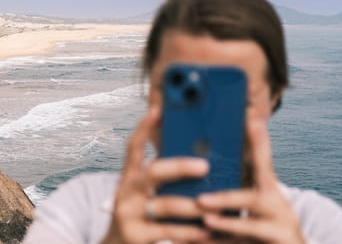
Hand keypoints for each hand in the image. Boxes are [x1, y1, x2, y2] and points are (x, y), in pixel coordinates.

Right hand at [102, 106, 210, 243]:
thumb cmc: (140, 216)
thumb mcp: (143, 194)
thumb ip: (162, 179)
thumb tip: (198, 160)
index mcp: (129, 176)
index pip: (133, 147)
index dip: (144, 128)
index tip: (157, 111)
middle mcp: (126, 192)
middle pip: (153, 172)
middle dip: (180, 166)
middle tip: (205, 166)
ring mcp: (128, 213)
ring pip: (164, 204)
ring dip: (192, 205)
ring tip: (215, 204)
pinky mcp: (135, 236)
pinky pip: (168, 231)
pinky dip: (189, 231)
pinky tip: (206, 230)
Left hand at [197, 121, 304, 243]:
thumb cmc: (261, 227)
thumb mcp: (253, 204)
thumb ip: (232, 188)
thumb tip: (199, 172)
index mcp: (269, 190)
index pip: (264, 163)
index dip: (260, 143)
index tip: (252, 122)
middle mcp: (278, 206)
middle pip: (252, 199)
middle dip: (225, 198)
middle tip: (201, 200)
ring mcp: (282, 226)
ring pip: (250, 226)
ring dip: (227, 223)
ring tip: (206, 220)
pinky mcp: (283, 242)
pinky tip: (198, 242)